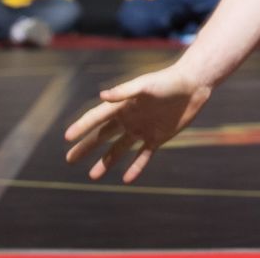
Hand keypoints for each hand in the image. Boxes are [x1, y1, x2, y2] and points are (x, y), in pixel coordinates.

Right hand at [65, 64, 212, 182]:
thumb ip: (125, 91)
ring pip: (119, 149)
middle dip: (86, 147)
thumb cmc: (168, 81)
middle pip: (102, 136)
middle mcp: (129, 118)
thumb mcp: (146, 85)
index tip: (67, 137)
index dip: (82, 126)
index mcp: (123, 105)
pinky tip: (126, 179)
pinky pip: (143, 156)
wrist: (193, 85)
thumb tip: (102, 96)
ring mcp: (142, 129)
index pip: (97, 118)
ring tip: (92, 176)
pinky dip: (135, 167)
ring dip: (106, 162)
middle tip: (69, 159)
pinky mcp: (157, 138)